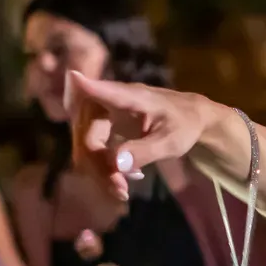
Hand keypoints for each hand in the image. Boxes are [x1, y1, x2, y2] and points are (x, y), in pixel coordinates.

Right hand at [65, 70, 226, 200]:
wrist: (190, 119)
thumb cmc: (184, 124)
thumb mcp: (172, 142)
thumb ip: (145, 151)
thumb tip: (116, 163)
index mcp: (133, 97)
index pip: (106, 91)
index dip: (88, 86)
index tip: (74, 75)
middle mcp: (113, 101)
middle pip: (86, 131)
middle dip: (96, 164)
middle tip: (119, 188)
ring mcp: (106, 114)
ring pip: (86, 144)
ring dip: (98, 171)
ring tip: (122, 190)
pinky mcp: (104, 127)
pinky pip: (92, 149)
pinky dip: (102, 169)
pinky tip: (122, 180)